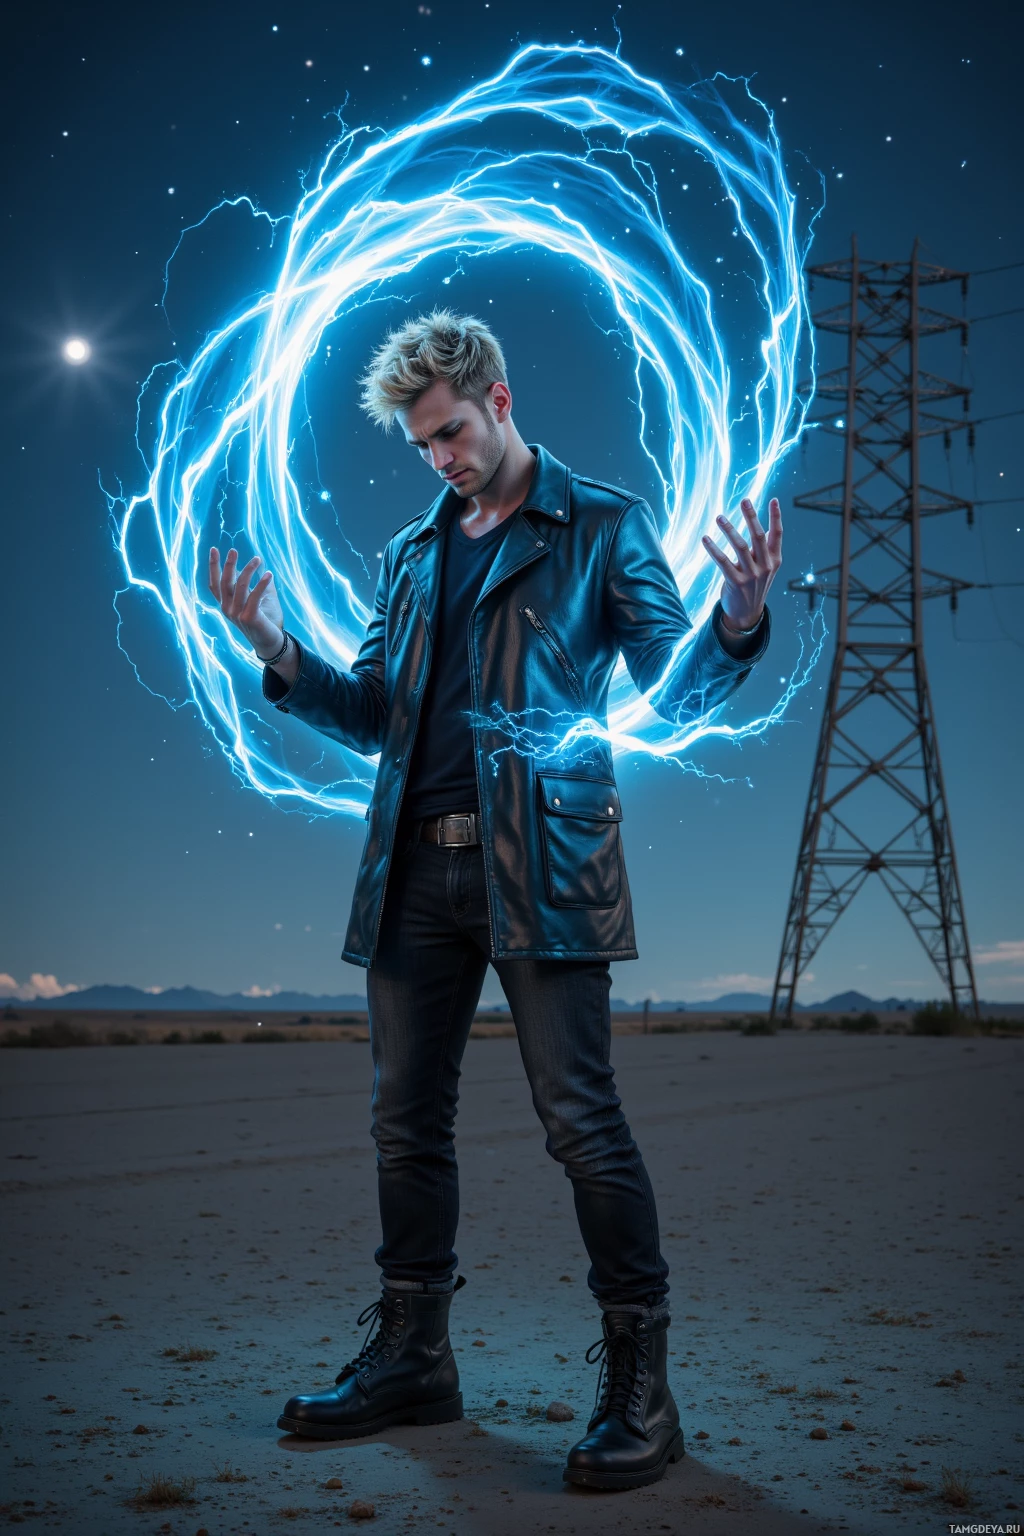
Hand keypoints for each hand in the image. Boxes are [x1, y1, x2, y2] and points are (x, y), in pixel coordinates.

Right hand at [208, 547, 284, 655]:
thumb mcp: (261, 598)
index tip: (213, 549)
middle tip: (233, 550)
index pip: (215, 584)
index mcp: (227, 604)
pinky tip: (269, 574)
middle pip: (225, 583)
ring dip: (248, 570)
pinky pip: (254, 597)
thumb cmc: (266, 619)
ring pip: (239, 587)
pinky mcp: (249, 618)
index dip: (213, 567)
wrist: (271, 642)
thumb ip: (259, 584)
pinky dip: (261, 584)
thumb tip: (262, 568)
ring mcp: (237, 614)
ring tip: (257, 559)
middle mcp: (228, 609)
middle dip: (228, 565)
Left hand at [702, 496, 782, 631]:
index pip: (777, 534)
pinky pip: (723, 562)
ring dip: (729, 530)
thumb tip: (762, 527)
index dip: (776, 517)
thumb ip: (764, 549)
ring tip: (719, 517)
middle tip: (744, 500)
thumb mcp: (766, 567)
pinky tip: (705, 538)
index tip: (774, 500)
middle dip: (751, 517)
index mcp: (774, 559)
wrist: (747, 613)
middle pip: (758, 536)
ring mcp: (751, 575)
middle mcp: (765, 566)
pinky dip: (714, 549)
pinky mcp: (736, 583)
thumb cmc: (754, 584)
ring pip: (740, 547)